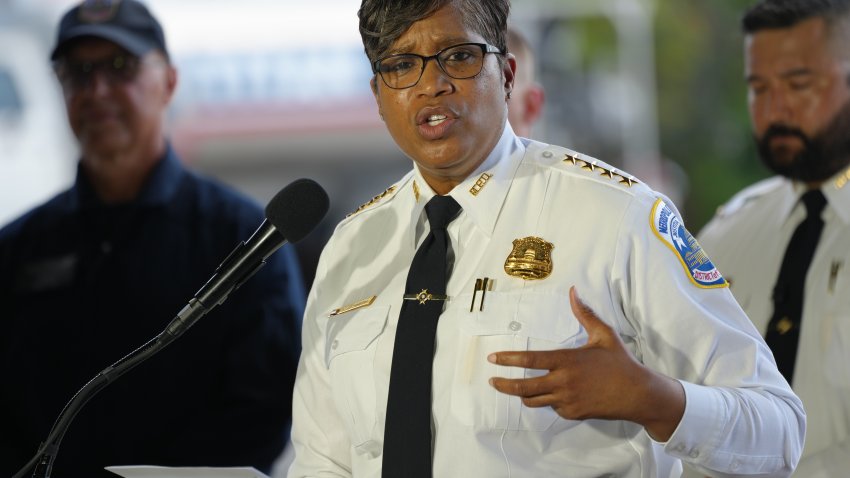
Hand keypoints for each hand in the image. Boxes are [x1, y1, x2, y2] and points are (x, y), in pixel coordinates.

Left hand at [487, 287, 684, 440]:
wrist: (638, 394)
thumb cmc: (620, 362)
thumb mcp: (603, 334)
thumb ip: (584, 314)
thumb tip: (573, 292)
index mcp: (567, 360)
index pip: (530, 360)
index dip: (508, 360)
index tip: (493, 358)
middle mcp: (563, 382)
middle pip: (523, 387)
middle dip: (503, 384)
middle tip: (492, 381)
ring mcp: (567, 400)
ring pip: (533, 401)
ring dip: (522, 395)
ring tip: (514, 388)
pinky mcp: (573, 413)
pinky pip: (552, 408)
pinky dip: (547, 401)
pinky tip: (551, 394)